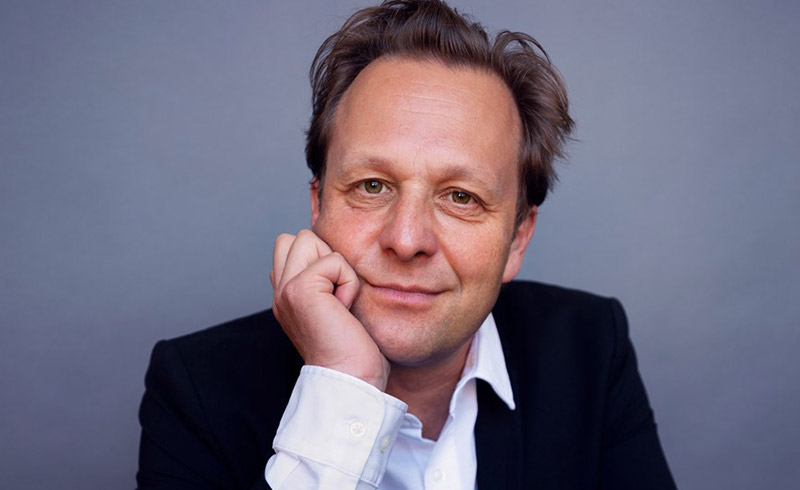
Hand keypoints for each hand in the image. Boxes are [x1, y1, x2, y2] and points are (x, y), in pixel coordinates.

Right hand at [271, 229, 389, 389]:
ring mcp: (286, 290)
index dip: (321, 260)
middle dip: (325, 255)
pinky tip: (345, 309)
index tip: (335, 297)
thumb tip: (338, 259)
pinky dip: (347, 282)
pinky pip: (333, 260)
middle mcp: (280, 292)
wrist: (352, 380)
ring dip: (335, 266)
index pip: (291, 246)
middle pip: (297, 237)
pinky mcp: (300, 290)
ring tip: (340, 300)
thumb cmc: (355, 351)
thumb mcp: (337, 308)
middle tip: (337, 293)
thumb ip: (328, 283)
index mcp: (286, 296)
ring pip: (308, 239)